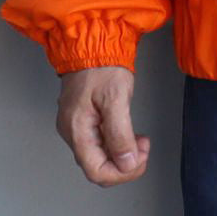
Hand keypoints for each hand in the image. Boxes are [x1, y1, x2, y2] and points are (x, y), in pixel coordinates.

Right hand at [55, 66, 150, 186]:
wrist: (93, 42)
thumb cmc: (103, 65)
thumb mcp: (116, 97)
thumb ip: (120, 133)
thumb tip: (126, 163)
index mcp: (77, 130)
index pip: (96, 171)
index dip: (121, 173)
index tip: (140, 159)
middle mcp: (72, 132)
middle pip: (97, 167)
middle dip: (124, 164)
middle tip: (143, 148)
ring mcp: (76, 126)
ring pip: (99, 156)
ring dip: (122, 154)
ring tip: (140, 140)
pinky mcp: (84, 118)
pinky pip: (99, 142)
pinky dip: (117, 143)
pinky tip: (129, 134)